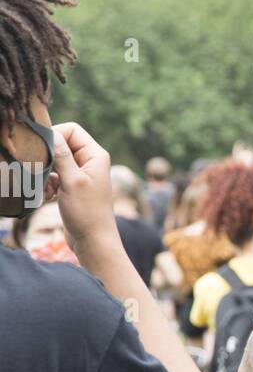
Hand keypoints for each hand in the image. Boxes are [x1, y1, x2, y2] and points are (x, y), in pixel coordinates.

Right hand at [43, 121, 117, 253]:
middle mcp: (90, 162)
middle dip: (48, 156)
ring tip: (44, 188)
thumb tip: (51, 134)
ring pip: (55, 162)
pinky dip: (47, 184)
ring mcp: (81, 175)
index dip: (55, 135)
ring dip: (46, 173)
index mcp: (95, 155)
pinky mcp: (72, 187)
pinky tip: (45, 197)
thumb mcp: (72, 181)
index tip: (41, 148)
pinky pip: (54, 177)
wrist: (93, 242)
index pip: (72, 130)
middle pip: (61, 145)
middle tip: (38, 169)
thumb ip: (62, 156)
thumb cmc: (87, 213)